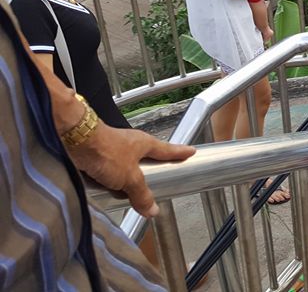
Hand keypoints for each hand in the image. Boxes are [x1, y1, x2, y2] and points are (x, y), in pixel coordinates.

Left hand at [68, 123, 194, 216]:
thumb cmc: (106, 151)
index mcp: (144, 144)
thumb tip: (153, 210)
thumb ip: (141, 194)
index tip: (190, 152)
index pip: (167, 150)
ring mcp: (112, 149)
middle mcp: (130, 144)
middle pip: (144, 159)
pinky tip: (103, 190)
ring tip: (123, 193)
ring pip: (124, 167)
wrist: (73, 140)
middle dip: (147, 171)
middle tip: (154, 181)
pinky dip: (106, 180)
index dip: (179, 153)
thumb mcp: (129, 177)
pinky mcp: (96, 155)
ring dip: (123, 179)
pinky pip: (106, 171)